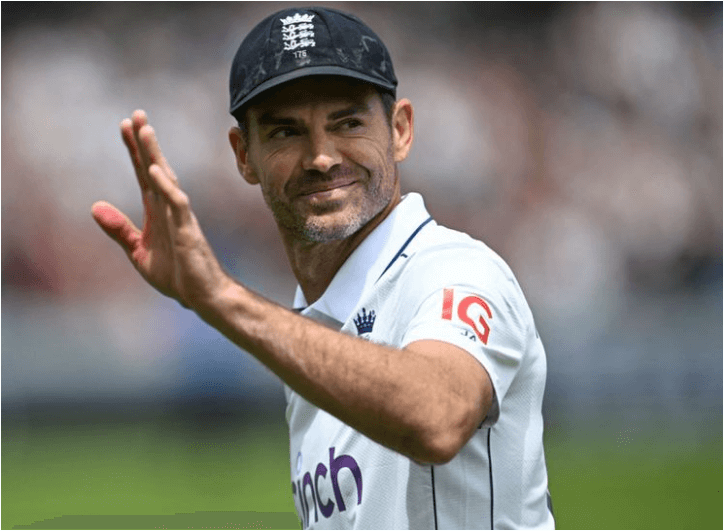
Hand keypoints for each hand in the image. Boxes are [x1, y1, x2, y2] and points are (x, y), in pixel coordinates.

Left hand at [91, 110, 229, 308]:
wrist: (202, 297)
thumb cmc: (177, 275)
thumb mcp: (138, 252)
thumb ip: (119, 230)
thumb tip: (95, 206)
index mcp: (157, 211)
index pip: (142, 174)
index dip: (133, 150)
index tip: (124, 126)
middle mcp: (169, 208)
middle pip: (154, 168)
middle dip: (145, 142)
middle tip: (136, 114)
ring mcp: (180, 217)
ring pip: (167, 179)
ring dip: (154, 154)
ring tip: (145, 130)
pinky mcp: (188, 230)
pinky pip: (177, 203)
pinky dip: (166, 186)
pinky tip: (154, 170)